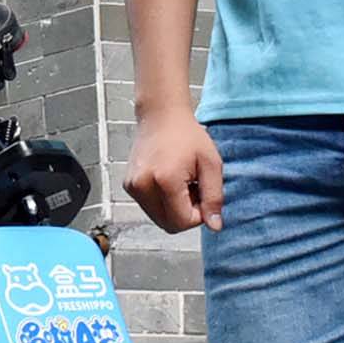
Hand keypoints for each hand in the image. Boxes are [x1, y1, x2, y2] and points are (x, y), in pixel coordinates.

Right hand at [126, 111, 226, 234]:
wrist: (161, 116)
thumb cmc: (187, 135)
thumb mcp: (211, 163)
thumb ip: (214, 197)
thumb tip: (214, 227)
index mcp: (165, 180)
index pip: (183, 222)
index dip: (198, 214)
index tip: (202, 192)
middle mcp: (143, 186)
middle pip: (169, 225)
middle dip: (185, 214)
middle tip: (193, 189)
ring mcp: (133, 187)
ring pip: (159, 219)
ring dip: (174, 209)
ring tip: (180, 184)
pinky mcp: (129, 186)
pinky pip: (150, 208)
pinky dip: (163, 203)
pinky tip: (168, 181)